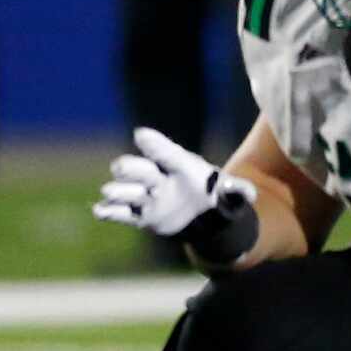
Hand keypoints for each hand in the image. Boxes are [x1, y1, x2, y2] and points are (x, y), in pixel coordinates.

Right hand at [93, 126, 257, 268]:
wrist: (204, 216)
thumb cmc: (214, 194)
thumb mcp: (230, 192)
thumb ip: (237, 191)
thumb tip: (250, 194)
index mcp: (179, 165)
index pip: (165, 152)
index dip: (154, 143)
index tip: (141, 135)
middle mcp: (158, 178)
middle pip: (140, 169)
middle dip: (131, 168)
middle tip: (121, 167)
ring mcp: (147, 196)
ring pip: (127, 191)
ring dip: (119, 191)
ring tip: (111, 192)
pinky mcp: (141, 215)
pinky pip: (122, 213)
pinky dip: (110, 212)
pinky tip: (100, 211)